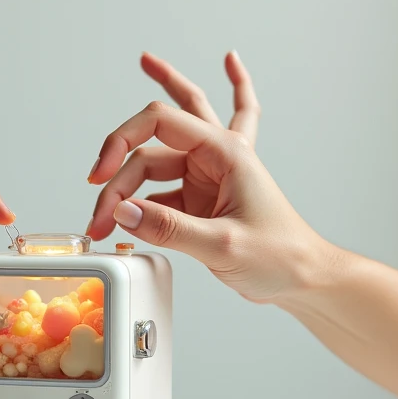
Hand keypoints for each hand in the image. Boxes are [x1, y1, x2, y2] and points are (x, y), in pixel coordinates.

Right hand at [87, 53, 329, 302]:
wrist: (304, 277)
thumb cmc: (282, 254)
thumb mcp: (222, 244)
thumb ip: (168, 228)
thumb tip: (122, 213)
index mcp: (227, 150)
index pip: (161, 121)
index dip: (122, 142)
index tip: (101, 174)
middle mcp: (216, 156)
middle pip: (152, 141)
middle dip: (118, 167)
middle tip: (93, 190)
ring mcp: (207, 177)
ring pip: (155, 158)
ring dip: (125, 181)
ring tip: (101, 212)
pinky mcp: (201, 200)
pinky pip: (164, 185)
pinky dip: (141, 192)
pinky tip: (129, 193)